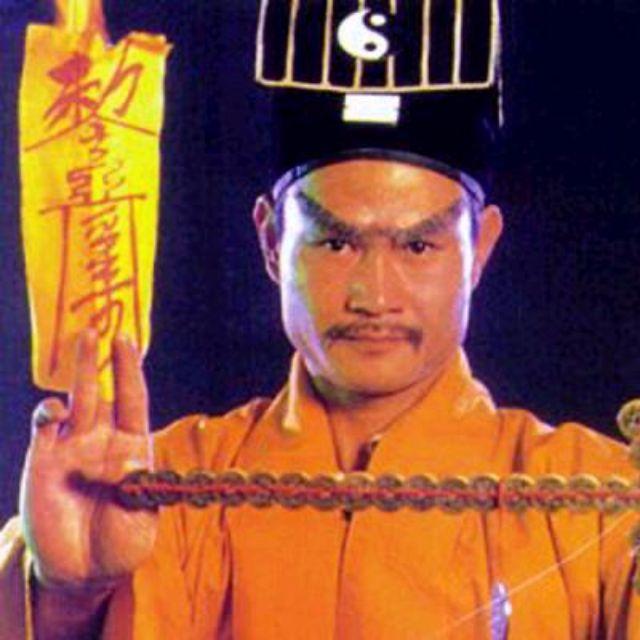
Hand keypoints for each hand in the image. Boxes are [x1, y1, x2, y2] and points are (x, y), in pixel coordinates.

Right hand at [20, 330, 156, 590]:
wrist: (83, 572)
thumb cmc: (121, 544)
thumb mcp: (140, 520)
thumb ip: (138, 490)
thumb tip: (129, 461)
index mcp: (133, 447)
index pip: (133, 400)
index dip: (130, 370)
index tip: (128, 340)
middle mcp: (103, 440)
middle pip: (102, 390)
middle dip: (101, 359)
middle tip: (101, 323)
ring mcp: (72, 449)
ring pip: (74, 400)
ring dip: (78, 371)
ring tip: (85, 338)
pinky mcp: (44, 462)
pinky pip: (45, 427)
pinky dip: (49, 413)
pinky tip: (56, 412)